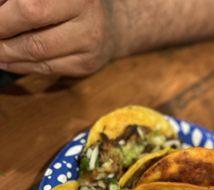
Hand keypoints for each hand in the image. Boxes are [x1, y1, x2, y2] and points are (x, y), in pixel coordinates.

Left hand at [0, 0, 114, 75]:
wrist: (113, 24)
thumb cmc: (74, 2)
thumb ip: (23, 2)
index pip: (30, 6)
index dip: (3, 17)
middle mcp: (86, 14)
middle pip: (34, 28)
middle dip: (2, 36)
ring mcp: (89, 44)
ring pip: (39, 55)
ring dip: (8, 55)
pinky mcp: (86, 65)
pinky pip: (47, 69)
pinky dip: (21, 66)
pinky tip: (7, 60)